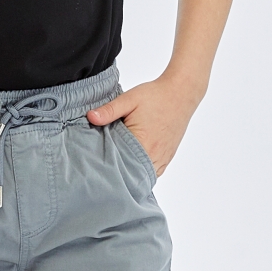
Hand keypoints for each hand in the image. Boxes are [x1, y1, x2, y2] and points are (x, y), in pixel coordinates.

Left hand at [85, 75, 201, 177]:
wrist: (181, 94)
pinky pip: (153, 172)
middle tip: (102, 168)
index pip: (120, 165)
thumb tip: (90, 117)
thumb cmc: (156, 96)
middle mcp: (154, 155)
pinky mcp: (167, 157)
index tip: (95, 164)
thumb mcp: (129, 99)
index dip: (107, 166)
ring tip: (116, 167)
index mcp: (143, 143)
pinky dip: (142, 171)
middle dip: (118, 172)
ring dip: (131, 172)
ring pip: (143, 176)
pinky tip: (132, 165)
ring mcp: (162, 158)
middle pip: (131, 174)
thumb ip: (109, 110)